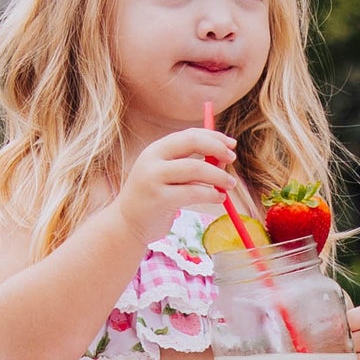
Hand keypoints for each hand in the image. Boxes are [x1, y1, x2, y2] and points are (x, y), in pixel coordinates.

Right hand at [118, 127, 236, 238]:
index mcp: (156, 150)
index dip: (213, 137)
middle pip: (191, 143)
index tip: (231, 144)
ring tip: (229, 184)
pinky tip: (219, 198)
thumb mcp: (169, 177)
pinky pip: (193, 193)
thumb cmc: (153, 199)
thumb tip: (223, 158)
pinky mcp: (159, 199)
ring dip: (218, 176)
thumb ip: (192, 166)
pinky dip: (211, 194)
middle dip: (216, 148)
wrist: (127, 224)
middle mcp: (153, 159)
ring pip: (195, 169)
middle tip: (232, 158)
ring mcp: (154, 178)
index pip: (189, 135)